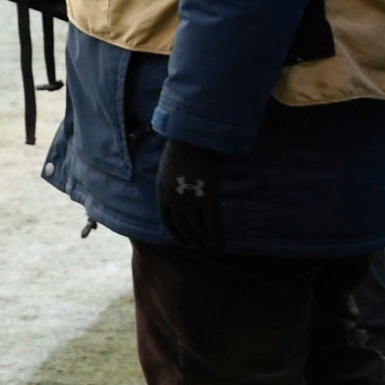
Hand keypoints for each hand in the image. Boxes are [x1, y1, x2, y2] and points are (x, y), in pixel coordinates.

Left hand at [155, 136, 227, 253]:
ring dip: (206, 242)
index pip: (166, 219)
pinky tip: (221, 244)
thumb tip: (187, 191)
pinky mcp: (208, 199)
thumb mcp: (173, 165)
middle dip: (193, 240)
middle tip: (201, 248)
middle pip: (183, 227)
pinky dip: (216, 237)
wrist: (197, 134)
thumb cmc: (187, 144)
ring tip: (213, 250)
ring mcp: (190, 200)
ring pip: (198, 229)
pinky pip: (212, 225)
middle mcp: (174, 198)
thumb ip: (176, 181)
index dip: (175, 233)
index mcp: (162, 189)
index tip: (184, 241)